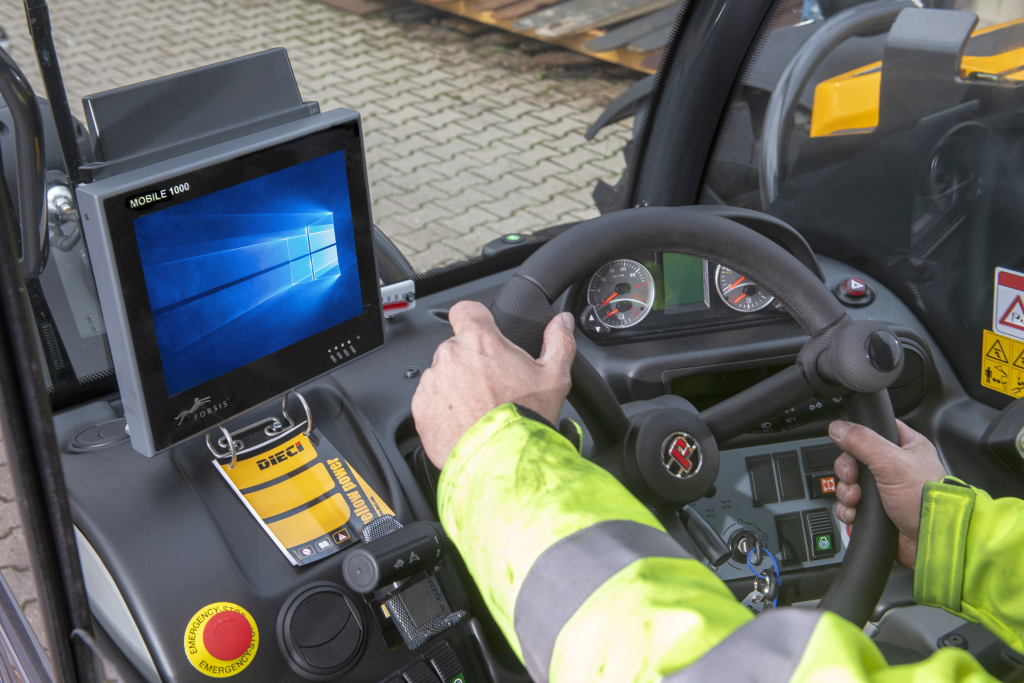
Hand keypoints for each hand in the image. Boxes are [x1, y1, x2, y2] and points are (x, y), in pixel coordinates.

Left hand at [411, 301, 575, 469]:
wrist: (502, 460)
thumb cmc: (525, 418)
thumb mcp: (555, 376)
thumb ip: (558, 341)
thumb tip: (563, 322)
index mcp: (480, 340)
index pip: (465, 310)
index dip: (474, 319)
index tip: (482, 333)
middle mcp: (451, 356)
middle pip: (457, 348)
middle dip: (472, 362)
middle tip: (492, 385)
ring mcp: (433, 382)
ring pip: (443, 374)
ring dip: (456, 386)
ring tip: (479, 408)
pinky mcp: (421, 408)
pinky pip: (430, 400)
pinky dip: (444, 409)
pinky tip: (465, 421)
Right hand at [829, 419, 946, 568]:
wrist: (930, 542)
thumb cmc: (926, 502)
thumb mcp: (893, 463)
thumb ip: (863, 441)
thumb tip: (838, 428)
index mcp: (906, 447)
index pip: (874, 431)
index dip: (857, 438)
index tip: (850, 449)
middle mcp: (895, 467)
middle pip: (855, 459)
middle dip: (848, 471)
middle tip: (853, 479)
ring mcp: (884, 490)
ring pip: (850, 483)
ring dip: (847, 492)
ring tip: (857, 500)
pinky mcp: (876, 510)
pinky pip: (850, 504)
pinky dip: (848, 509)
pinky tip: (856, 512)